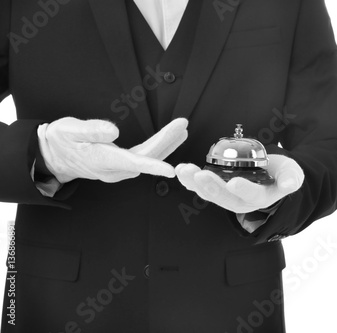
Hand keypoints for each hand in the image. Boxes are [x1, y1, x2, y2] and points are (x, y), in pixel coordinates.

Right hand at [38, 117, 187, 183]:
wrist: (53, 155)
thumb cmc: (61, 140)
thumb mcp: (70, 130)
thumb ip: (91, 130)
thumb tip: (114, 131)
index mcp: (102, 159)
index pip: (132, 163)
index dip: (153, 166)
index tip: (171, 170)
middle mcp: (114, 169)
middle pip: (146, 157)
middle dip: (167, 141)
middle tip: (182, 124)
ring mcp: (118, 170)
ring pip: (147, 158)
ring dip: (166, 144)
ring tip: (182, 129)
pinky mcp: (121, 166)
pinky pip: (144, 158)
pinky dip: (158, 148)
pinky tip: (168, 139)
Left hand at [175, 154, 303, 213]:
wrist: (270, 176)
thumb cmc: (281, 174)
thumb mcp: (291, 173)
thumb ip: (291, 178)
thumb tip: (289, 185)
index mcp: (261, 197)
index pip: (253, 195)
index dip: (244, 189)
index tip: (235, 182)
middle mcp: (242, 201)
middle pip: (225, 197)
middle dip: (212, 187)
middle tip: (200, 175)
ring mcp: (227, 196)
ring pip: (209, 193)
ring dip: (195, 183)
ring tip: (184, 170)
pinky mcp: (216, 189)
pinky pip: (201, 187)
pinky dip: (189, 180)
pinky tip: (180, 170)